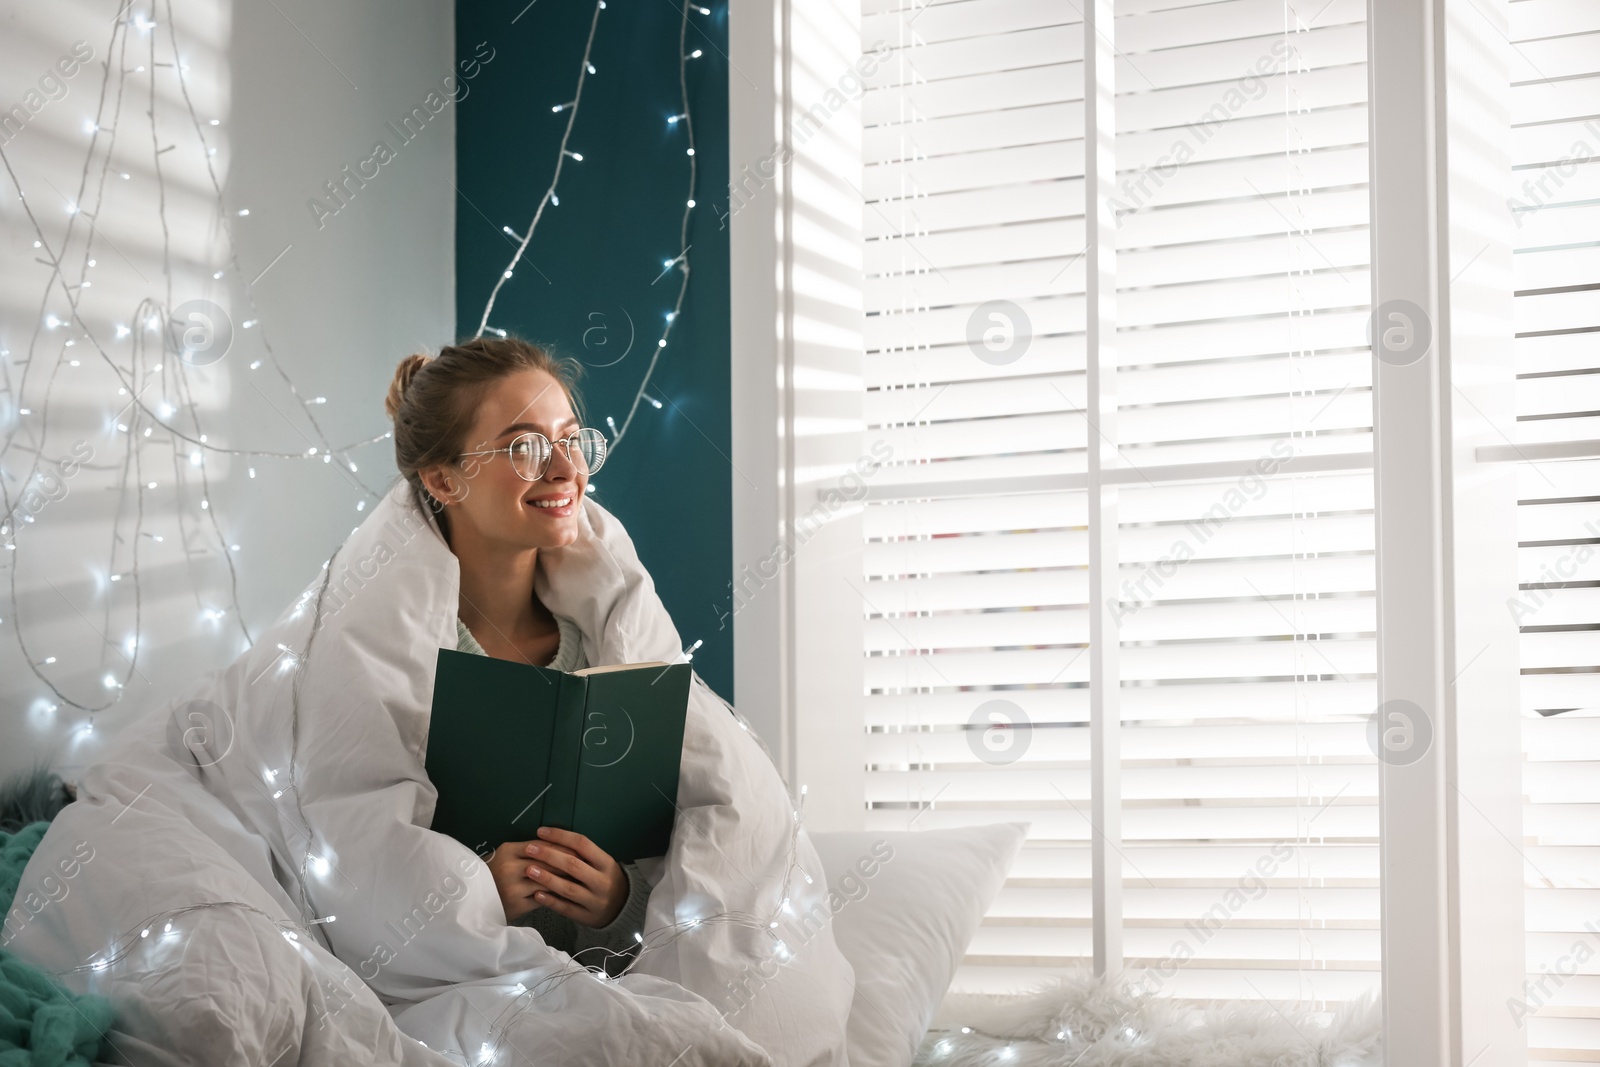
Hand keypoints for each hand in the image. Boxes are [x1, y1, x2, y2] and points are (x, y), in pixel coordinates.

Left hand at [486, 827, 627, 927]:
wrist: (623, 907)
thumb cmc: (606, 878)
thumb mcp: (603, 863)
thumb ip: (583, 854)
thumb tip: (553, 839)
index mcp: (607, 863)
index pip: (582, 844)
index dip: (561, 836)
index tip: (541, 832)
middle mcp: (602, 881)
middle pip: (573, 865)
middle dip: (549, 856)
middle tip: (530, 849)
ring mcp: (595, 901)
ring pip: (569, 889)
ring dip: (547, 878)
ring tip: (529, 870)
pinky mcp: (587, 917)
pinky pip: (566, 908)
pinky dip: (551, 901)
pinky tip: (537, 894)